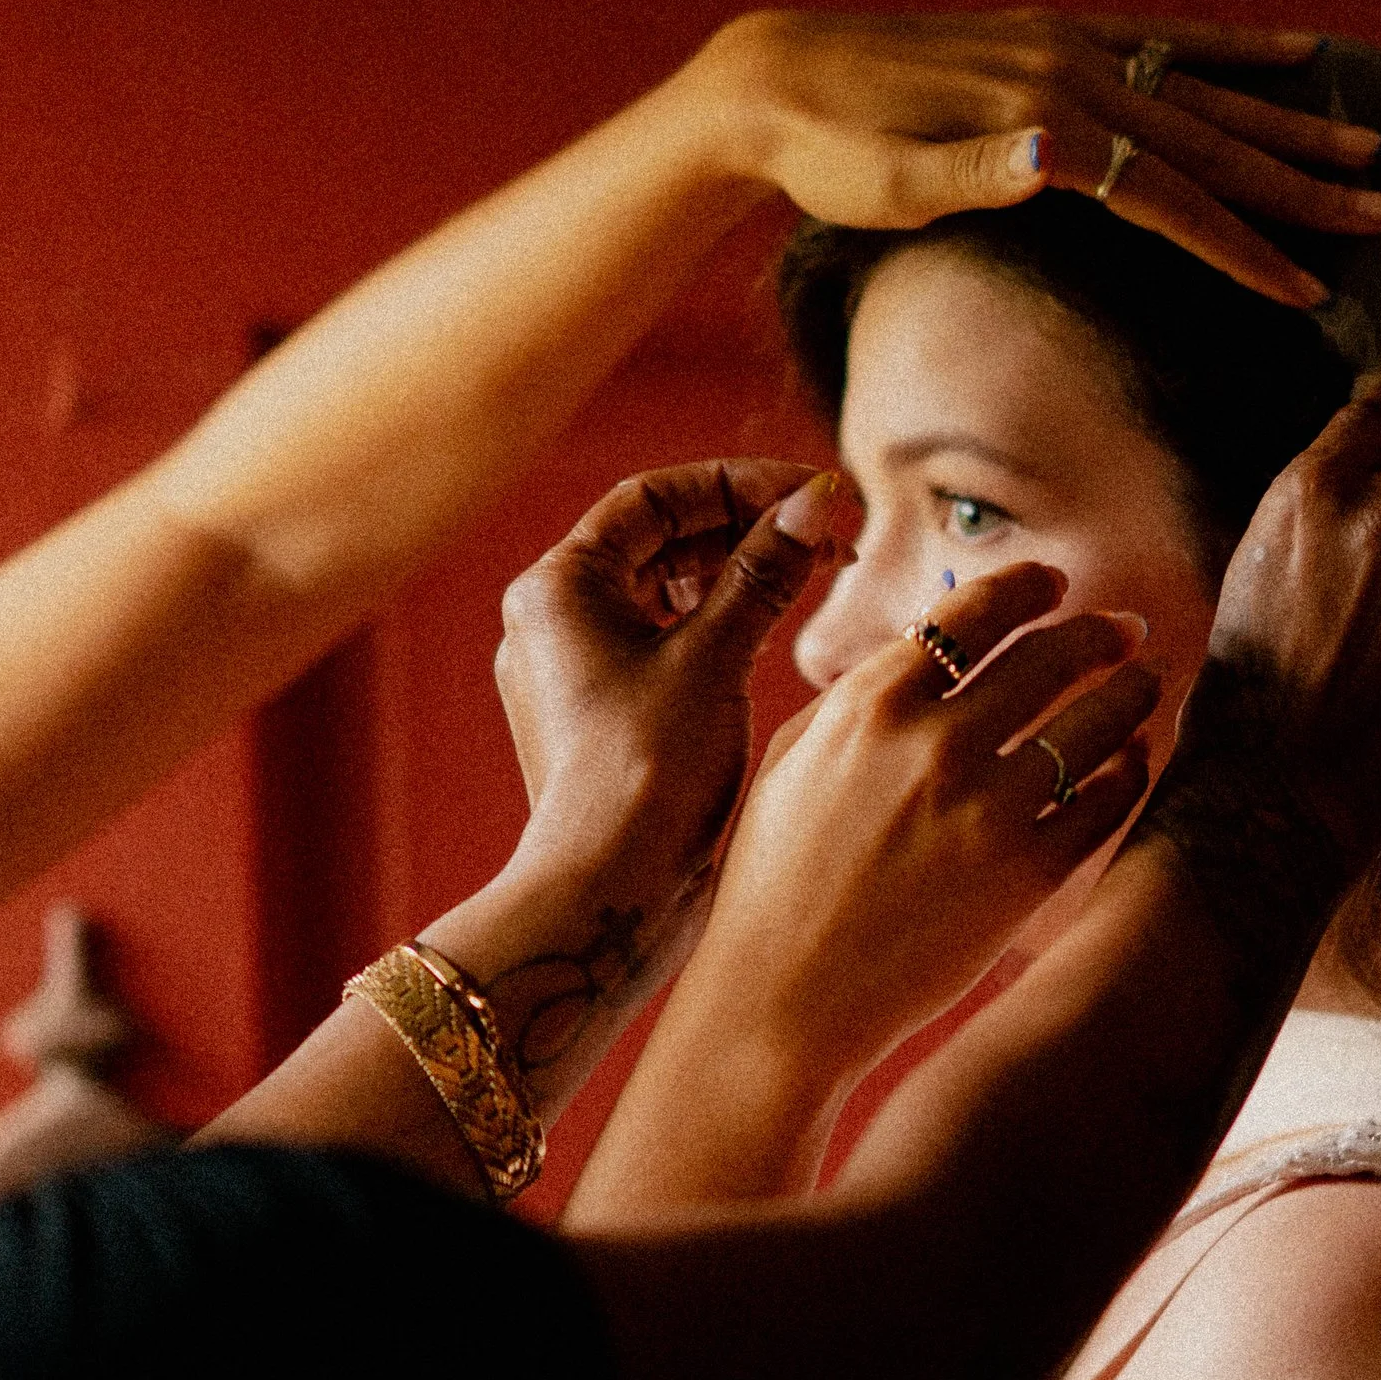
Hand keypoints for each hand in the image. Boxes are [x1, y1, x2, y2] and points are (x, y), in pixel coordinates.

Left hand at [494, 459, 842, 916]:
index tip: (816, 494)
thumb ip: (765, 572)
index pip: (655, 498)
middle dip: (746, 530)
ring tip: (814, 577)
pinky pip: (661, 644)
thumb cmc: (647, 773)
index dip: (741, 485)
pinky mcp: (598, 716)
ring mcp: (571, 671)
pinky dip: (717, 626)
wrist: (606, 894)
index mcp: (559, 587)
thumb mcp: (717, 658)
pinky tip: (774, 632)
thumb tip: (813, 505)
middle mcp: (552, 620)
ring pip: (663, 593)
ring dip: (737, 577)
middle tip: (829, 537)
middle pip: (658, 540)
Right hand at [575, 559, 1159, 1203]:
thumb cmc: (775, 881)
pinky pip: (1107, 802)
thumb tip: (933, 646)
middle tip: (1126, 632)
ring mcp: (986, 810)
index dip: (1030, 588)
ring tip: (1143, 689)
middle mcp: (935, 745)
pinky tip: (1128, 766)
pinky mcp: (1027, 876)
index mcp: (870, 704)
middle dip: (1101, 634)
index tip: (1055, 586)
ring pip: (1098, 721)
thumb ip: (863, 695)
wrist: (782, 1001)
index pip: (976, 612)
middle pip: (1052, 655)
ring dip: (1132, 695)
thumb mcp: (795, 759)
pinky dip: (1129, 774)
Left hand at [686, 8, 1380, 306]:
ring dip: (1291, 122)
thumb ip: (977, 171)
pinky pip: (1169, 41)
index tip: (1306, 288)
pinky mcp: (1054, 34)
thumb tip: (1059, 156)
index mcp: (1038, 118)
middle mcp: (1068, 71)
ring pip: (1205, 88)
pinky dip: (1237, 49)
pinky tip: (1295, 50)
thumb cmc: (825, 155)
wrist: (771, 77)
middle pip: (1210, 137)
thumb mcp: (883, 183)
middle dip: (1302, 183)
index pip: (1165, 192)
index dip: (1239, 243)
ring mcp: (1067, 45)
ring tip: (1369, 149)